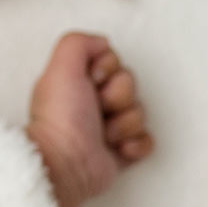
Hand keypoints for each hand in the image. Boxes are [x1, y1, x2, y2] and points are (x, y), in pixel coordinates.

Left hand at [25, 32, 153, 206]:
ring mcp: (108, 128)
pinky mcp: (122, 151)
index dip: (109, 69)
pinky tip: (118, 150)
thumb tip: (102, 43)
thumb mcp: (61, 67)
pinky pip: (147, 139)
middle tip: (98, 110)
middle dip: (119, 97)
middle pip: (130, 85)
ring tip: (104, 135)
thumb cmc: (61, 117)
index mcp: (77, 81)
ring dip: (124, 124)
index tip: (92, 80)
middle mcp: (92, 102)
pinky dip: (136, 145)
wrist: (66, 163)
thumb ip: (78, 43)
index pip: (113, 61)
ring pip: (140, 112)